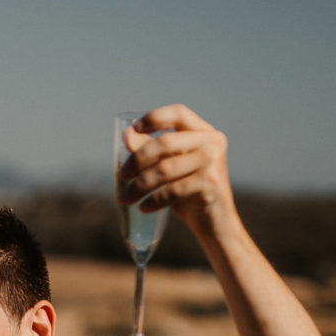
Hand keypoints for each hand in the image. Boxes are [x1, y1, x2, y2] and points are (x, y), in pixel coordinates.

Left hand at [117, 104, 236, 238]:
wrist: (214, 222)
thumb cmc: (188, 193)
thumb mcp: (169, 168)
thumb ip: (150, 150)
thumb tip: (127, 134)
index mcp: (204, 132)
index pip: (179, 113)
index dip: (155, 118)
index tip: (134, 129)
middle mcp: (212, 142)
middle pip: (165, 142)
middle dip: (137, 160)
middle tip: (120, 176)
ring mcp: (213, 162)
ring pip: (165, 169)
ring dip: (139, 185)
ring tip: (124, 198)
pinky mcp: (210, 184)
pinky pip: (173, 190)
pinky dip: (153, 200)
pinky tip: (142, 207)